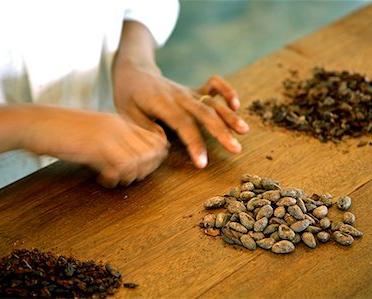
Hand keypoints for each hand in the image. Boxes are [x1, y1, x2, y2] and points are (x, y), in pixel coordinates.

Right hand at [3, 105, 168, 187]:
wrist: (36, 123)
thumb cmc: (62, 130)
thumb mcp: (95, 132)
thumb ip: (115, 143)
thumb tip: (131, 163)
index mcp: (121, 121)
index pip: (156, 139)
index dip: (155, 158)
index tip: (142, 169)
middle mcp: (119, 127)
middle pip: (152, 152)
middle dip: (146, 170)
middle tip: (130, 177)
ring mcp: (108, 135)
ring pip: (139, 160)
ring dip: (130, 176)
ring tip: (115, 179)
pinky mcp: (95, 147)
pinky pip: (119, 167)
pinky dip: (115, 179)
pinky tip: (103, 179)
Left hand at [113, 63, 249, 168]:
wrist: (134, 72)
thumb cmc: (129, 97)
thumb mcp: (127, 113)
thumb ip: (146, 127)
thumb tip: (164, 142)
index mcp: (162, 104)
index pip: (183, 125)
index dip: (195, 144)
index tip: (203, 162)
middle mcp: (179, 96)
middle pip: (204, 114)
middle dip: (221, 132)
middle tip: (236, 149)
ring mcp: (188, 92)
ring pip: (212, 102)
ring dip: (229, 116)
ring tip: (244, 131)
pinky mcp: (194, 90)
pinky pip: (213, 85)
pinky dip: (227, 91)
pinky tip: (236, 105)